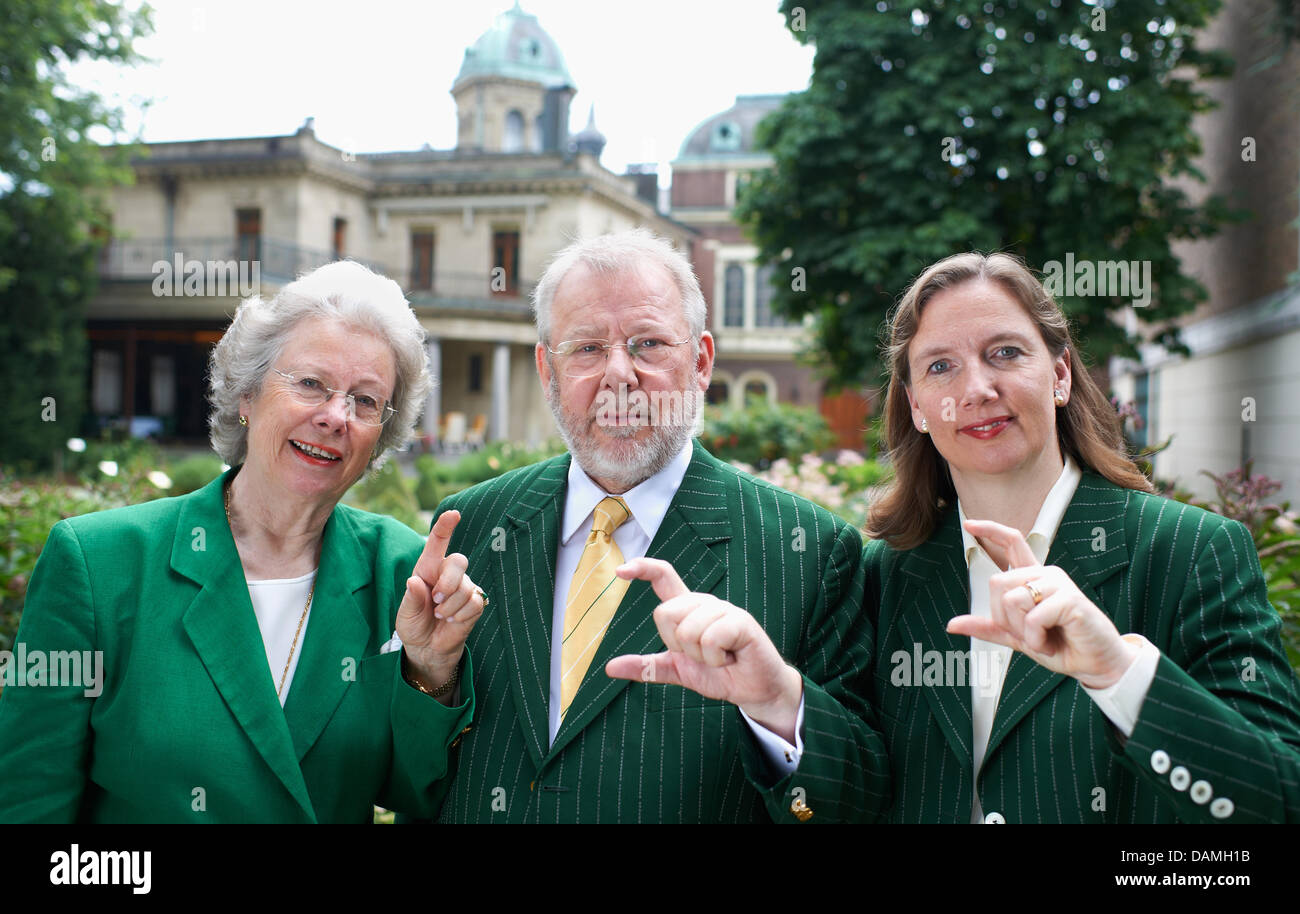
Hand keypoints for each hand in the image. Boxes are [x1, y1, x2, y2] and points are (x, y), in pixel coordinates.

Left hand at [395, 510, 485, 693]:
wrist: (427, 649)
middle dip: (448, 582)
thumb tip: (414, 582)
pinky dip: (460, 615)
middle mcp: (447, 574)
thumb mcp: (405, 615)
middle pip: (458, 561)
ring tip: (440, 616)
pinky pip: (474, 603)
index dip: (445, 526)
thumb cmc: (414, 625)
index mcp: (427, 569)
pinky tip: (452, 621)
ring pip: (466, 587)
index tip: (453, 514)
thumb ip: (411, 599)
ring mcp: (464, 587)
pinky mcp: (475, 603)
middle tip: (436, 600)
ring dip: (450, 607)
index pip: (438, 542)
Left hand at [604, 557, 802, 741]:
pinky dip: (716, 659)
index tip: (620, 571)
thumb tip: (610, 668)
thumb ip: (647, 666)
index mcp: (687, 609)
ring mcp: (724, 610)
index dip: (643, 569)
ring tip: (718, 658)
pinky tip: (730, 658)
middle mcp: (704, 603)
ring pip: (687, 630)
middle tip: (700, 655)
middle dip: (677, 645)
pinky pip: (710, 639)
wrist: (753, 691)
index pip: (663, 577)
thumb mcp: (677, 671)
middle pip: (665, 612)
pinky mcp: (742, 622)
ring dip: (699, 656)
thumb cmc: (719, 674)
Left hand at [947, 518, 1137, 688]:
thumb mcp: (1016, 637)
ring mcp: (1058, 584)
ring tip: (1042, 639)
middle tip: (1027, 634)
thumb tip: (952, 624)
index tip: (969, 524)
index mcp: (1033, 579)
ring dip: (1021, 630)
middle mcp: (1045, 575)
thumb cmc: (1060, 645)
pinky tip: (1049, 643)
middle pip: (997, 582)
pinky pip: (1033, 616)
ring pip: (1012, 599)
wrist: (1094, 664)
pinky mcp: (1070, 599)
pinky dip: (1035, 638)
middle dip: (1003, 617)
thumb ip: (987, 627)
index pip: (1012, 543)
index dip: (990, 530)